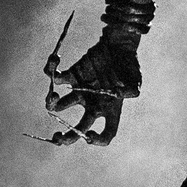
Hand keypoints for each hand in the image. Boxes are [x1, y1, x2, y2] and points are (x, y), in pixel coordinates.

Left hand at [42, 13, 141, 146]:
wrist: (118, 45)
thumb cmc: (129, 65)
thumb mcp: (136, 79)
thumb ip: (132, 89)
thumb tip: (118, 94)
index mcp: (109, 110)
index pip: (106, 134)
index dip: (98, 140)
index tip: (89, 136)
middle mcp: (92, 105)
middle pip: (77, 128)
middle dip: (66, 137)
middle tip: (57, 137)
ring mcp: (79, 92)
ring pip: (59, 105)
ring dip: (52, 102)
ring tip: (53, 95)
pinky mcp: (71, 76)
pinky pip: (55, 78)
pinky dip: (51, 69)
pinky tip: (54, 60)